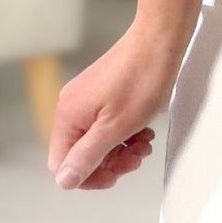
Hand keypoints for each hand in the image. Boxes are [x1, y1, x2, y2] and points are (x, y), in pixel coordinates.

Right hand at [47, 21, 186, 190]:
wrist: (159, 41)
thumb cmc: (141, 79)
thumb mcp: (114, 128)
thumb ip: (87, 156)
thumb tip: (63, 181)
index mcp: (67, 116)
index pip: (62, 164)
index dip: (89, 176)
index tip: (116, 175)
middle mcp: (71, 107)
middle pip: (81, 153)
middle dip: (110, 161)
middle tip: (136, 157)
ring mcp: (86, 99)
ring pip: (97, 140)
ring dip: (121, 148)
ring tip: (144, 142)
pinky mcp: (101, 93)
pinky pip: (106, 125)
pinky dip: (124, 133)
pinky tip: (142, 130)